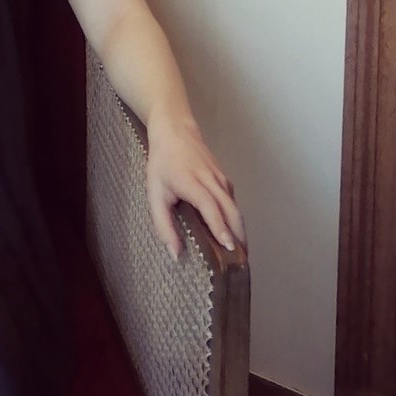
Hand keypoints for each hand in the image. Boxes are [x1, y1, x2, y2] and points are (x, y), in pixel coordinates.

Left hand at [145, 114, 244, 260]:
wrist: (175, 132)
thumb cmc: (162, 164)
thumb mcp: (154, 194)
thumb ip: (162, 224)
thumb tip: (176, 254)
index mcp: (190, 181)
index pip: (209, 205)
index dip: (219, 226)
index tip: (228, 246)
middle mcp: (210, 179)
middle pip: (230, 209)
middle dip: (238, 236)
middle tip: (240, 263)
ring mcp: (220, 178)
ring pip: (235, 207)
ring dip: (240, 231)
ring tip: (240, 256)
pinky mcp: (225, 179)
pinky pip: (233, 202)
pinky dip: (236, 220)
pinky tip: (234, 235)